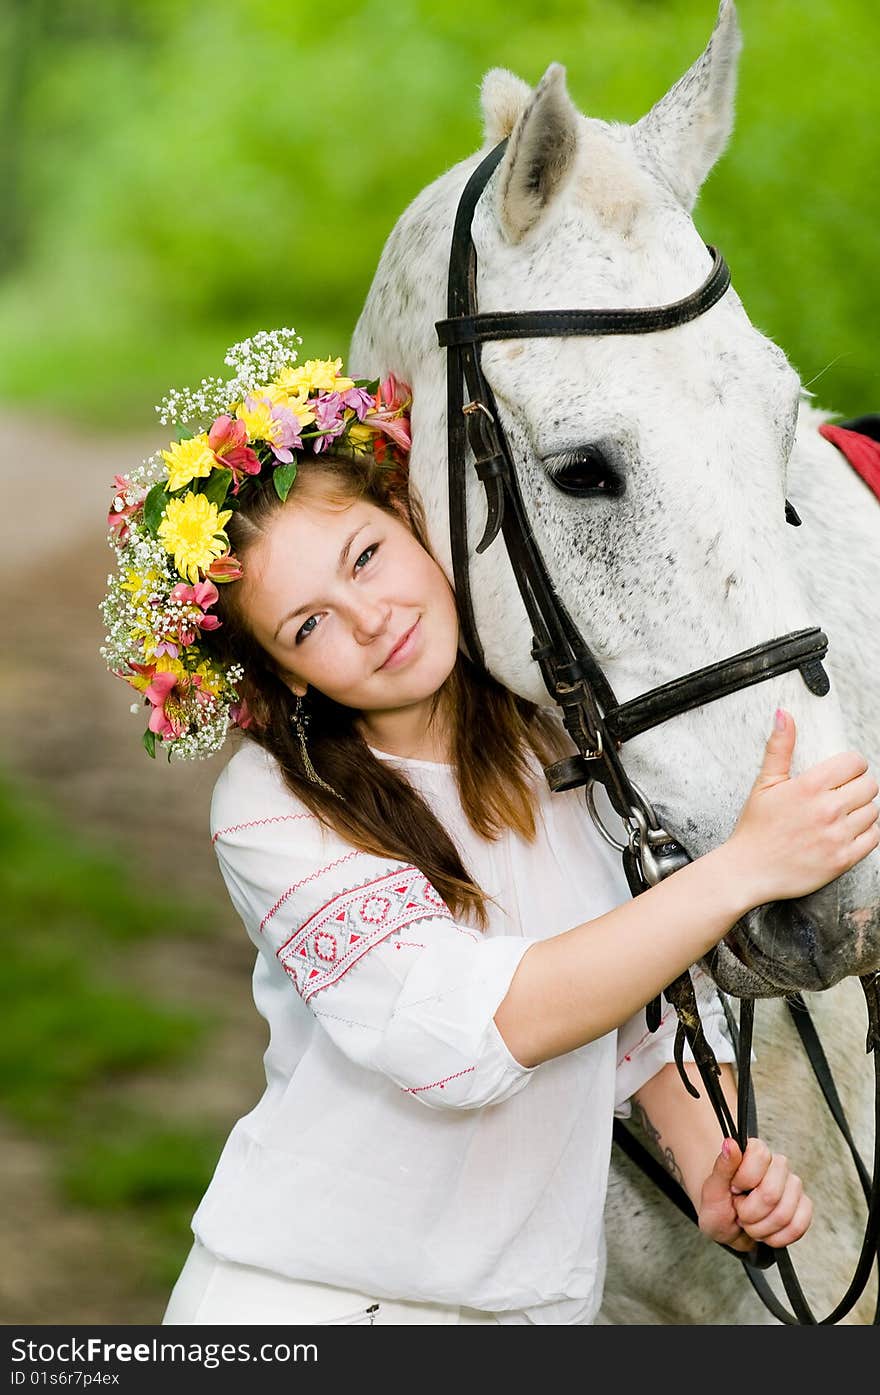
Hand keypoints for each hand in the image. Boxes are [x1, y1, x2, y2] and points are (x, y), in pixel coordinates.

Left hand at [697, 1136, 811, 1251]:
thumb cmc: (718, 1206)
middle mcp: (778, 1165)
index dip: (744, 1179)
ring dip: (761, 1228)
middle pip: (771, 1193)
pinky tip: (766, 1233)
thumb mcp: (713, 1188)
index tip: (733, 1188)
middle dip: (749, 1212)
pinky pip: (798, 1226)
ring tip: (750, 1224)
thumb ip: (723, 1166)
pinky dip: (777, 1238)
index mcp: (755, 1152)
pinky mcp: (803, 1207)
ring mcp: (793, 1186)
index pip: (760, 1156)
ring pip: (784, 1214)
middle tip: (739, 1212)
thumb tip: (730, 1143)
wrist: (729, 1229)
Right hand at [724, 708, 878, 905]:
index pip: (854, 763)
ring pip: (873, 810)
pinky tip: (847, 830)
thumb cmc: (755, 828)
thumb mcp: (764, 783)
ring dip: (862, 809)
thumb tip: (784, 715)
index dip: (851, 765)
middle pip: (869, 786)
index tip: (842, 772)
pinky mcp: (843, 859)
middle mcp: (828, 810)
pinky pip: (873, 838)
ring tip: (843, 812)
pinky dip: (865, 832)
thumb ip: (779, 747)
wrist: (748, 870)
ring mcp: (837, 836)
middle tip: (842, 792)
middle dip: (858, 785)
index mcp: (809, 787)